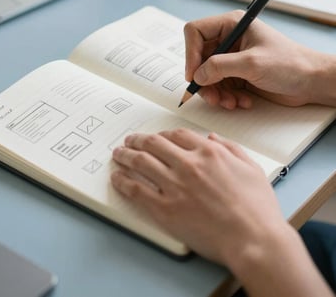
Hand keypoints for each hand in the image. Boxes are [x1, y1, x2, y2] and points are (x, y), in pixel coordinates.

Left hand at [111, 128, 286, 264]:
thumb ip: (231, 147)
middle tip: (130, 141)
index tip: (156, 137)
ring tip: (118, 154)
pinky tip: (117, 178)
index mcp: (209, 152)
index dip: (163, 134)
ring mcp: (174, 186)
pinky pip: (137, 190)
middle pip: (154, 144)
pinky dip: (124, 181)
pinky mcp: (165, 209)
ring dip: (126, 155)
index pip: (177, 135)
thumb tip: (213, 137)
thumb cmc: (257, 207)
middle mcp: (188, 164)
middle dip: (138, 140)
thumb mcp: (251, 168)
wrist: (253, 239)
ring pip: (141, 162)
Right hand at [184, 10, 328, 108]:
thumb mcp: (251, 63)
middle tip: (211, 96)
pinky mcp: (236, 75)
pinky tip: (241, 101)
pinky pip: (218, 87)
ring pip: (207, 76)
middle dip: (204, 80)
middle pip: (199, 58)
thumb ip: (220, 67)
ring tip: (230, 102)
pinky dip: (226, 97)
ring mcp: (232, 58)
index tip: (193, 75)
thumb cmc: (289, 64)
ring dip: (215, 92)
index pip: (196, 32)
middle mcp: (229, 40)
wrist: (310, 82)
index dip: (190, 54)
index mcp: (232, 25)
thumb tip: (197, 75)